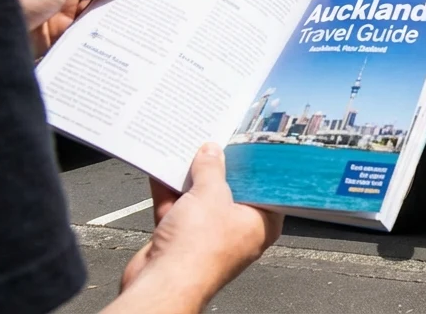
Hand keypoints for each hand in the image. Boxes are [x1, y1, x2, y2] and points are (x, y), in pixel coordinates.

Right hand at [118, 144, 283, 308]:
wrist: (161, 283)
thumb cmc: (198, 250)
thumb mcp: (211, 194)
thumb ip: (212, 169)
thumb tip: (212, 152)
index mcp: (260, 224)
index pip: (264, 190)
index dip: (257, 168)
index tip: (250, 146)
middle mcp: (236, 232)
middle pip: (230, 192)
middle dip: (219, 169)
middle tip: (215, 143)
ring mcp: (207, 237)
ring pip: (200, 200)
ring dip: (190, 179)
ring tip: (187, 150)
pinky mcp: (180, 241)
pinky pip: (176, 209)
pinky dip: (169, 191)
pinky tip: (162, 168)